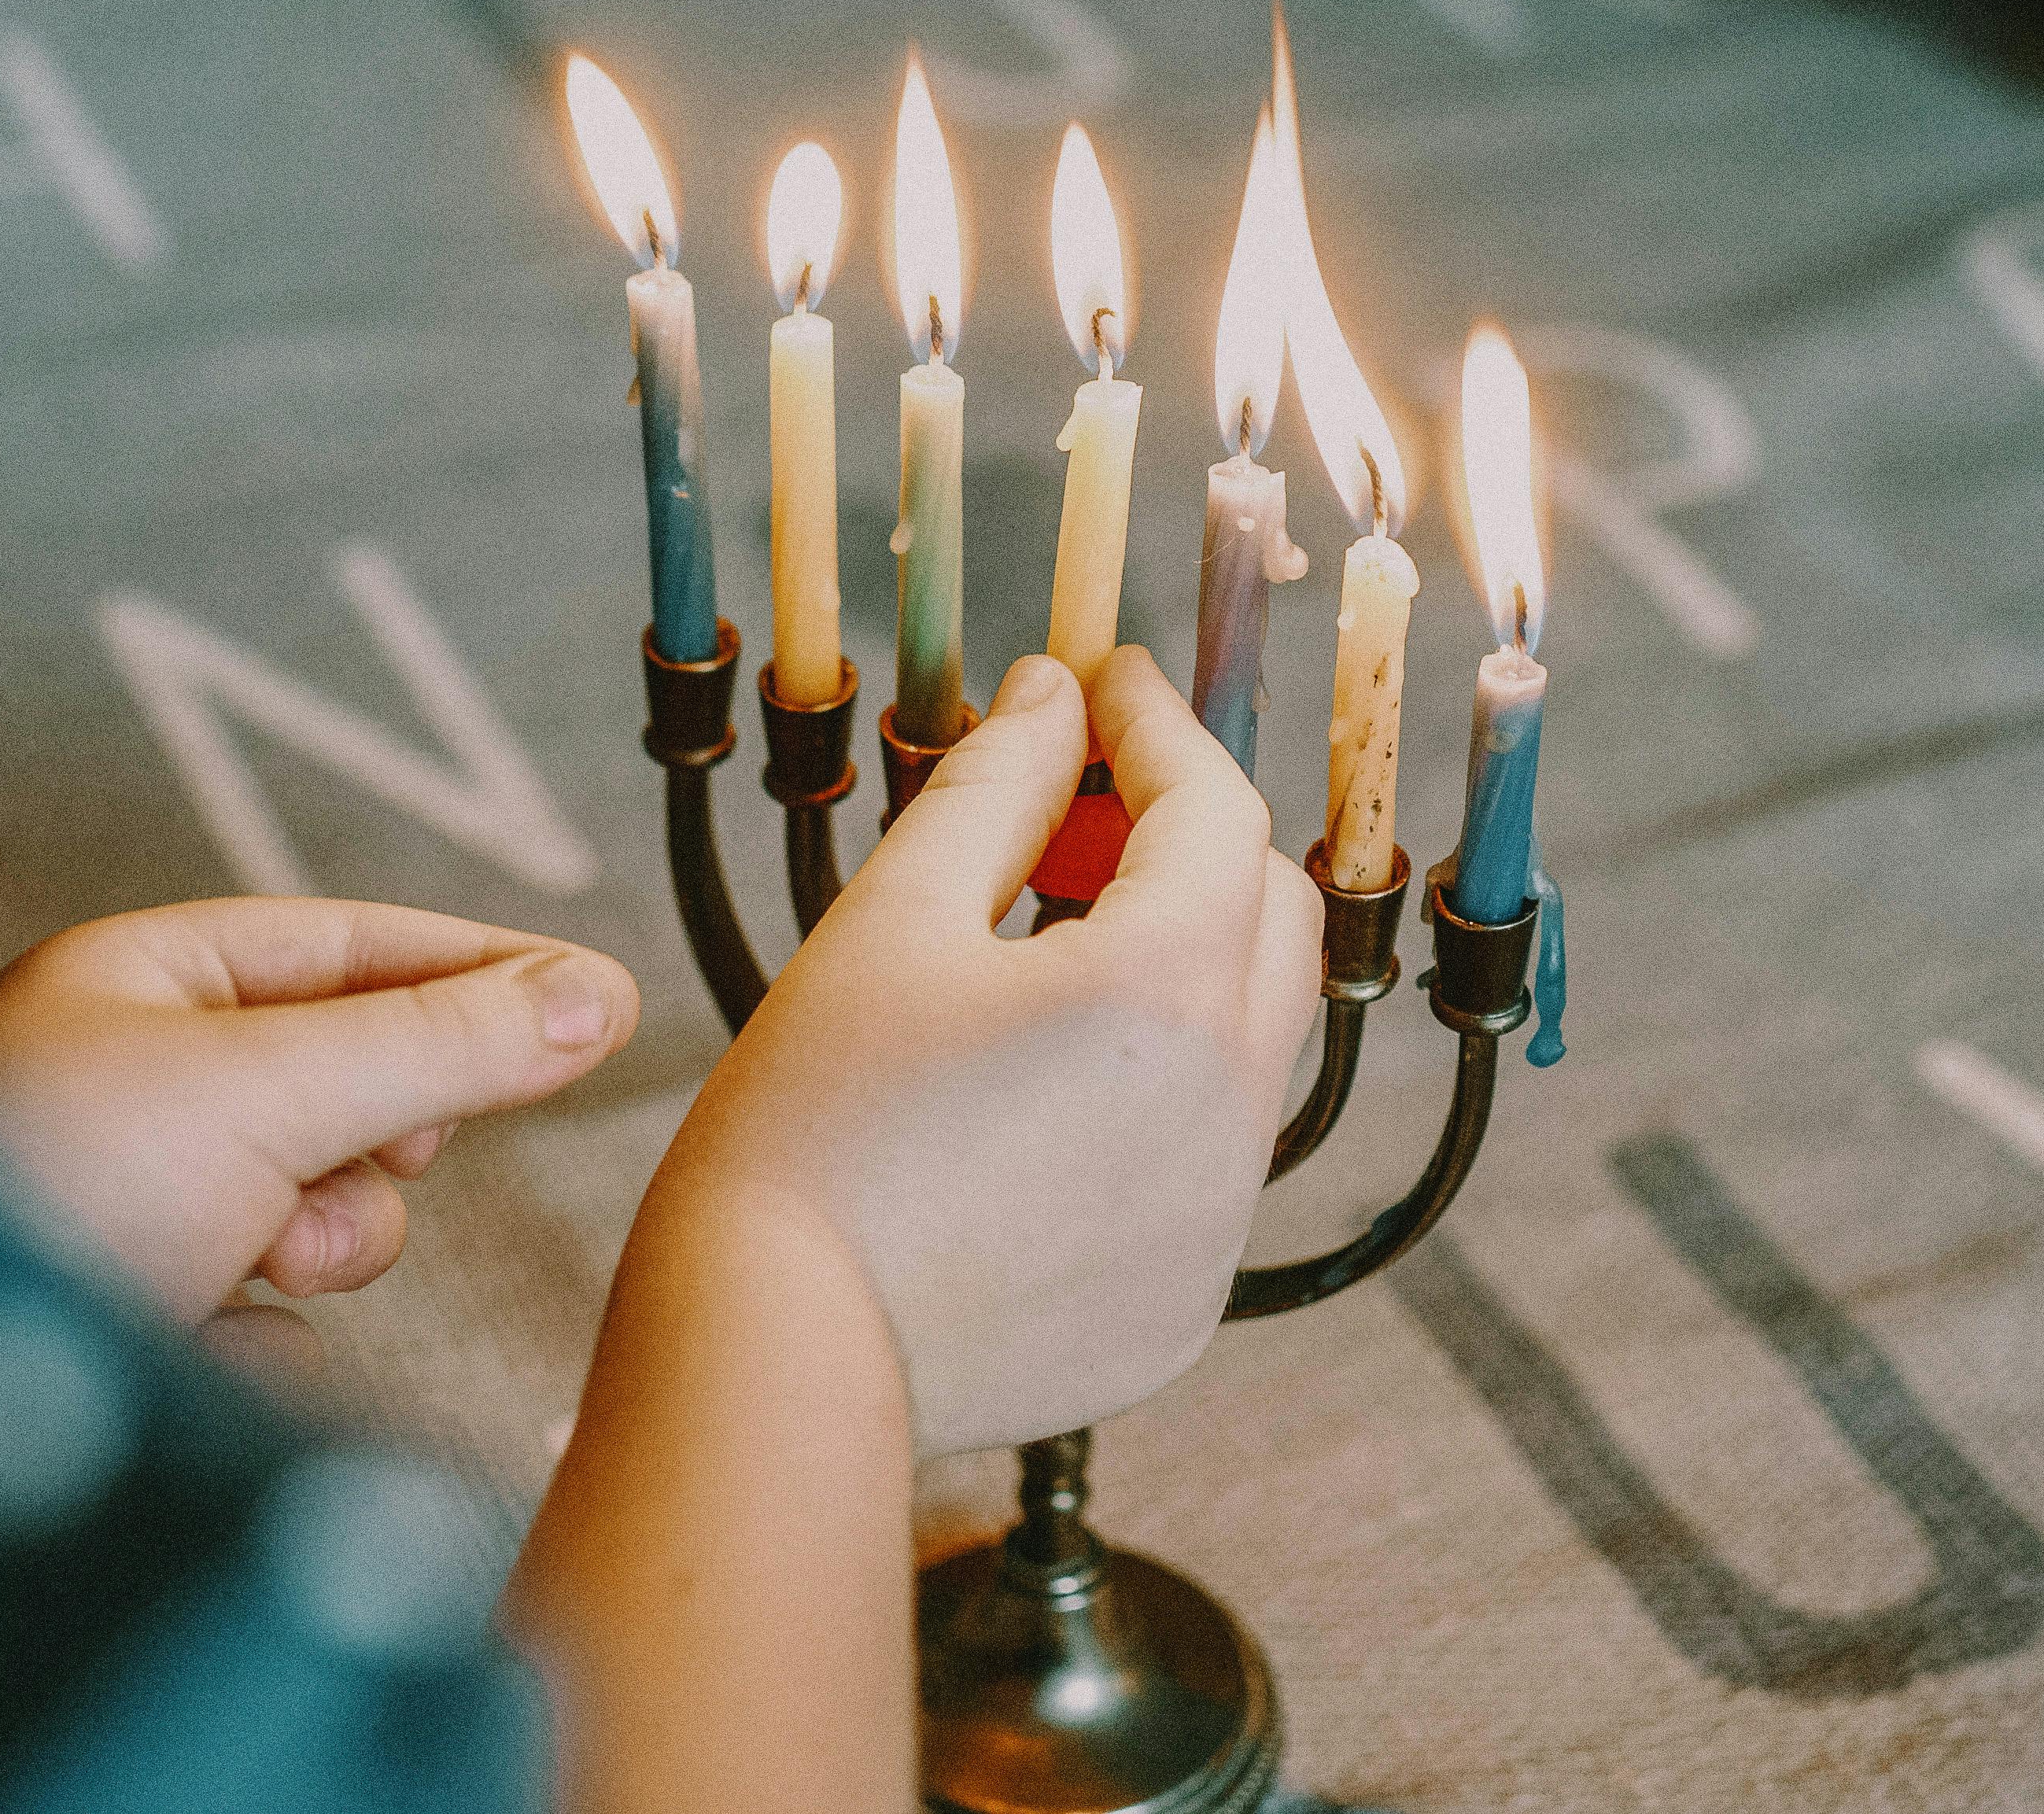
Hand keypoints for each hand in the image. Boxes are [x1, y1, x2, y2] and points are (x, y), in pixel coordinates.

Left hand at [0, 899, 639, 1325]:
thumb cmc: (36, 1194)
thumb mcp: (269, 1087)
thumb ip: (442, 1043)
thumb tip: (596, 996)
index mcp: (136, 982)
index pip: (348, 946)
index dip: (476, 968)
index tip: (596, 997)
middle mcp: (128, 1086)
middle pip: (345, 1084)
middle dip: (371, 1129)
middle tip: (383, 1144)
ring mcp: (131, 1214)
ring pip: (319, 1215)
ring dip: (319, 1240)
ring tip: (254, 1257)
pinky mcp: (136, 1335)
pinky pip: (267, 1325)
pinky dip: (257, 1340)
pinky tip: (202, 1346)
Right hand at [633, 645, 1321, 1453]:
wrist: (773, 1359)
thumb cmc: (809, 1129)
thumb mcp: (892, 921)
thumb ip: (994, 787)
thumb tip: (1054, 698)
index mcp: (1167, 989)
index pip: (1212, 808)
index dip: (1155, 727)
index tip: (1100, 684)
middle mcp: (1231, 1107)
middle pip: (1270, 915)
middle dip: (1186, 841)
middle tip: (1065, 816)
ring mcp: (1217, 1221)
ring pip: (1249, 1040)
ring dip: (1177, 967)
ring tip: (1032, 956)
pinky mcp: (1183, 1306)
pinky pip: (1204, 1160)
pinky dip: (1151, 1095)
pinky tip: (1028, 1101)